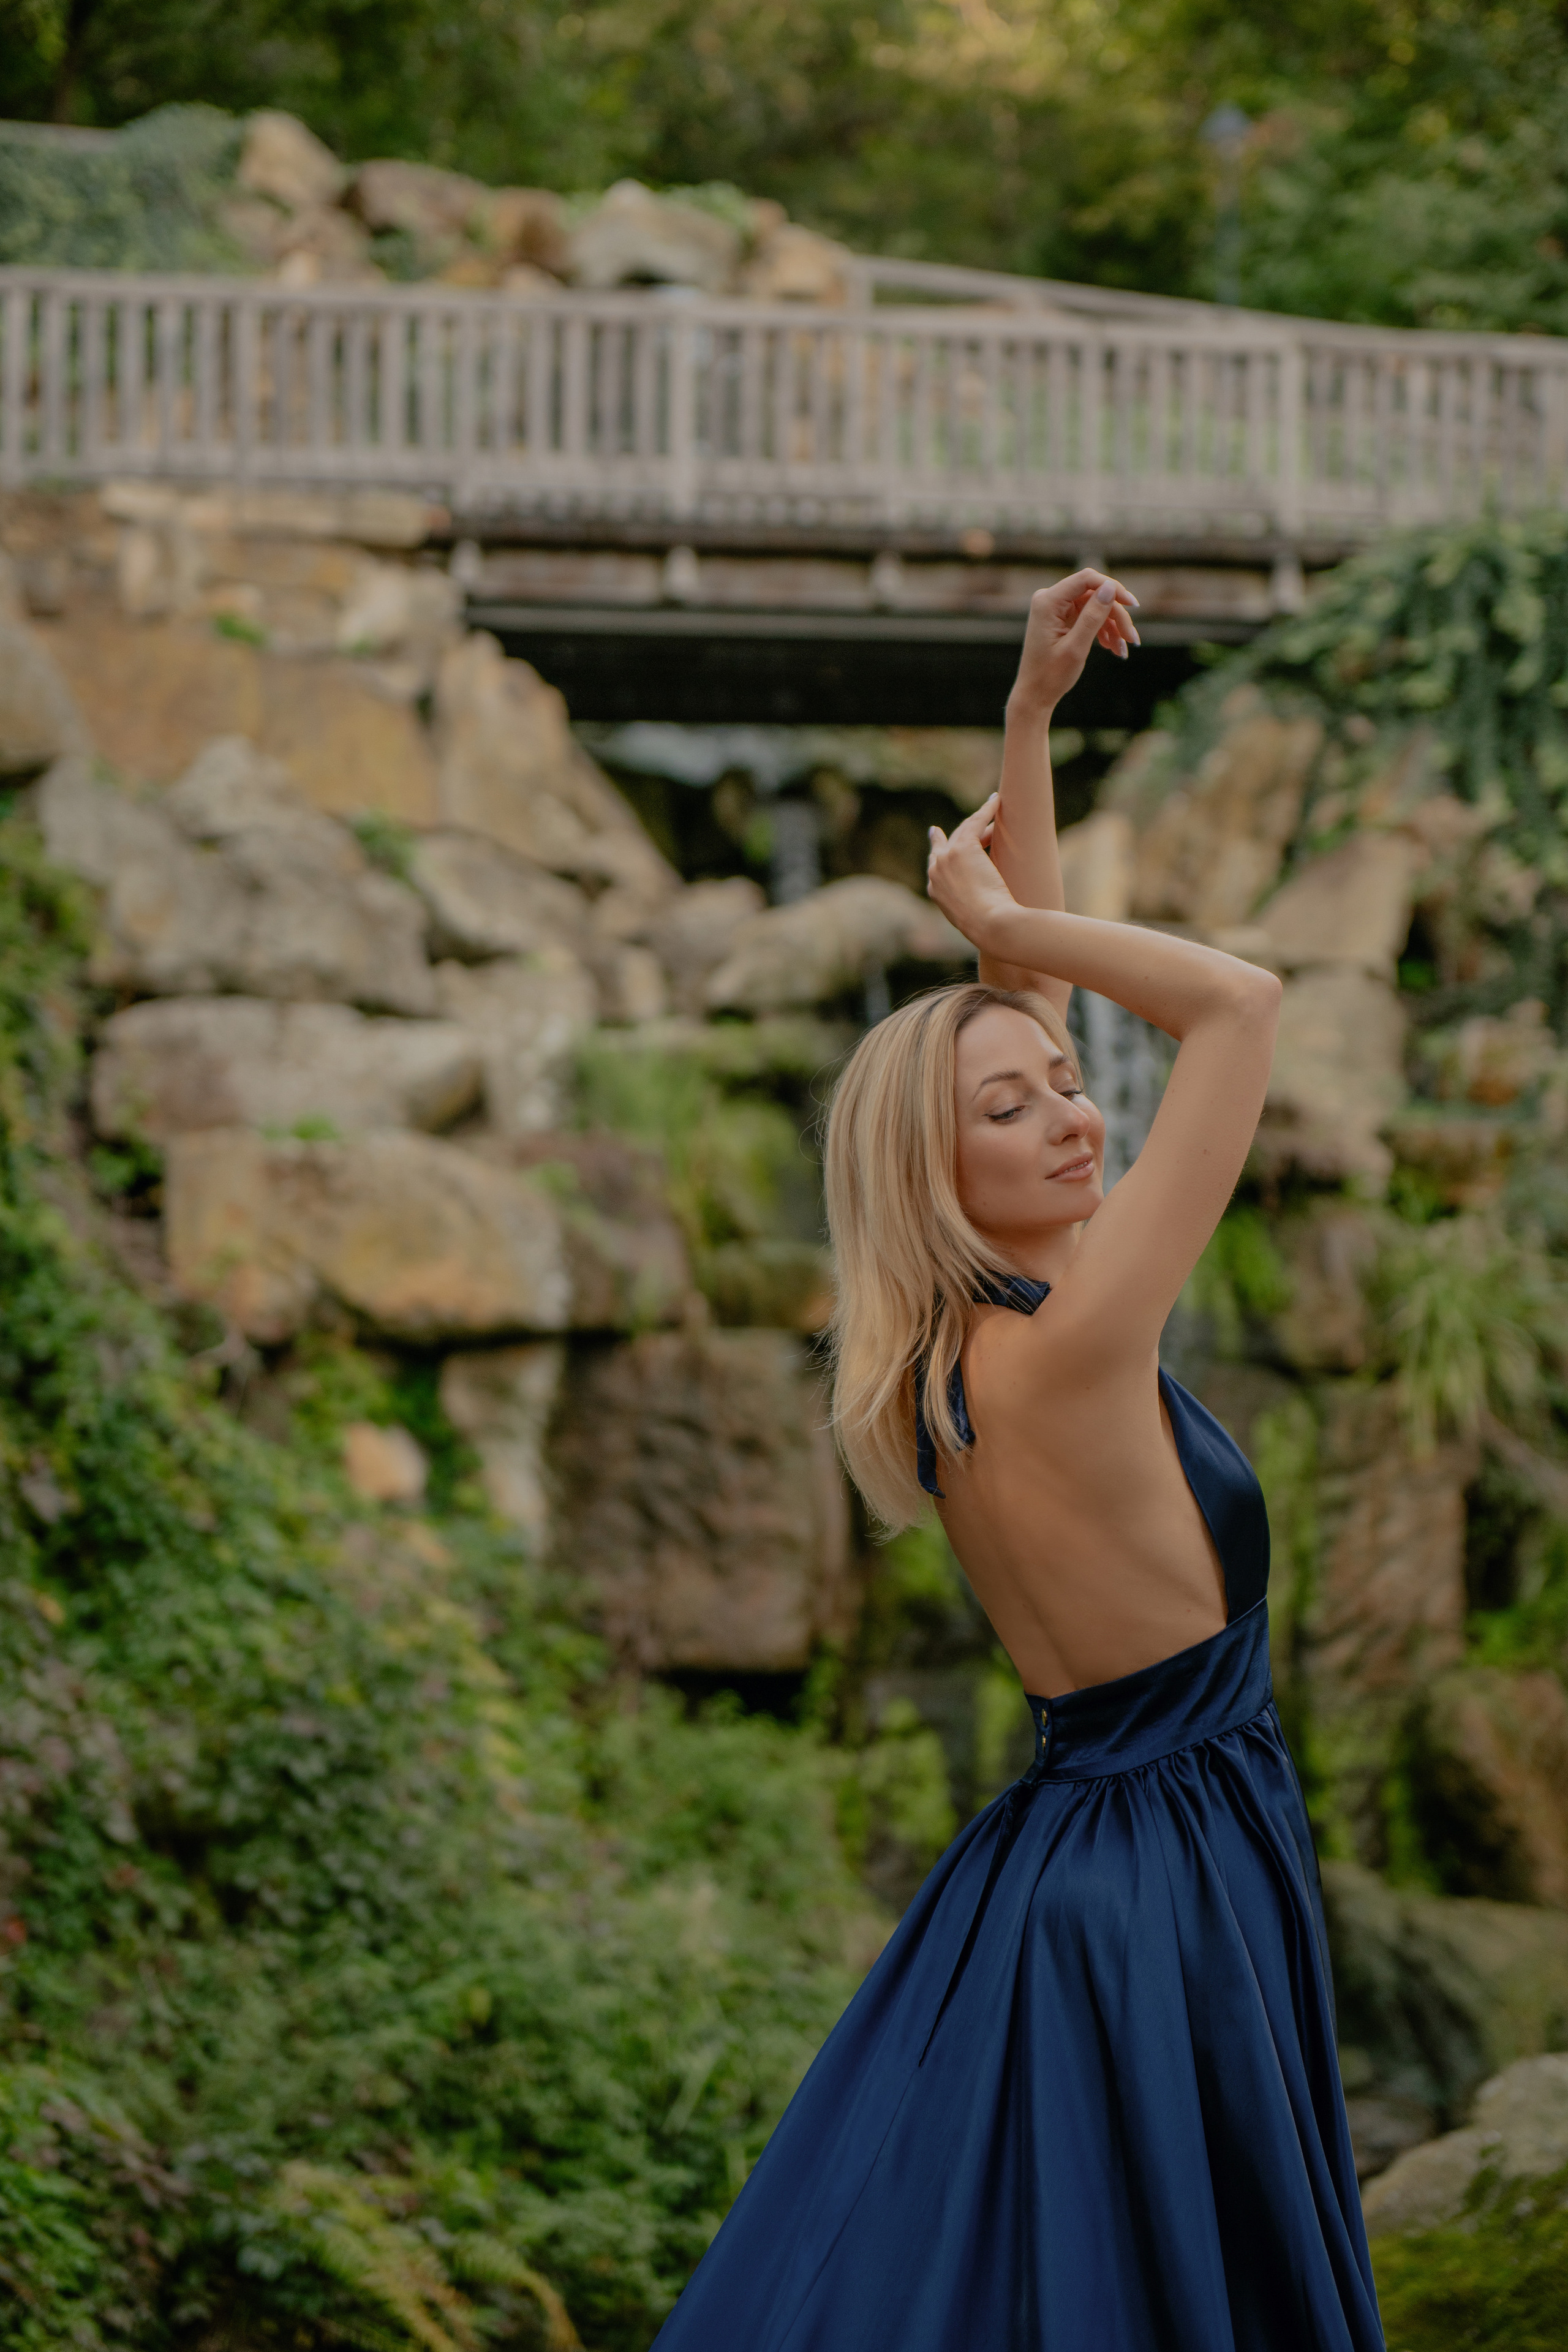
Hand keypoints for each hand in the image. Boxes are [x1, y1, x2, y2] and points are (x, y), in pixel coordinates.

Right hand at [926, 793, 1017, 951]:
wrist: (990, 925)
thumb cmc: (987, 928)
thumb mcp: (971, 919)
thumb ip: (968, 907)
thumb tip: (980, 915)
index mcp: (935, 890)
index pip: (935, 863)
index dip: (940, 849)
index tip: (937, 835)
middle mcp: (935, 871)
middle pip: (948, 843)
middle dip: (962, 831)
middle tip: (974, 820)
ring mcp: (947, 857)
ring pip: (964, 831)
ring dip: (979, 819)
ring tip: (992, 807)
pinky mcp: (963, 848)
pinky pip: (976, 822)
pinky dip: (987, 810)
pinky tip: (996, 800)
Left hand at [1010, 570, 1139, 716]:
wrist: (1035, 696)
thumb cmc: (1050, 676)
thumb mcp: (1076, 647)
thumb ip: (1092, 616)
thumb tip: (1110, 587)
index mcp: (1048, 601)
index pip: (1087, 579)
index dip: (1113, 588)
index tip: (1133, 605)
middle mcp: (1051, 600)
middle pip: (1094, 594)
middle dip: (1116, 615)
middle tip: (1132, 639)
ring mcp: (1057, 609)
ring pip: (1096, 607)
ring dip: (1113, 626)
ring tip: (1123, 649)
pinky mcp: (1063, 619)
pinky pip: (1090, 617)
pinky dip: (1104, 631)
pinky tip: (1114, 648)